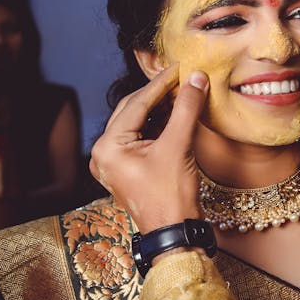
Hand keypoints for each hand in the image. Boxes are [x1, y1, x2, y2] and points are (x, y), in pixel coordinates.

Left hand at [89, 65, 208, 232]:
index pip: (137, 103)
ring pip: (138, 122)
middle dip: (160, 93)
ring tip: (183, 92)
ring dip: (160, 108)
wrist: (175, 232)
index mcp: (108, 146)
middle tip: (183, 77)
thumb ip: (186, 108)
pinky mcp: (126, 168)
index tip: (181, 66)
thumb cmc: (172, 195)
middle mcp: (103, 152)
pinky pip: (141, 136)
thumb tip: (196, 78)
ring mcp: (113, 162)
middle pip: (133, 110)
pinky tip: (176, 113)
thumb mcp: (179, 146)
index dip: (162, 83)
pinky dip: (158, 124)